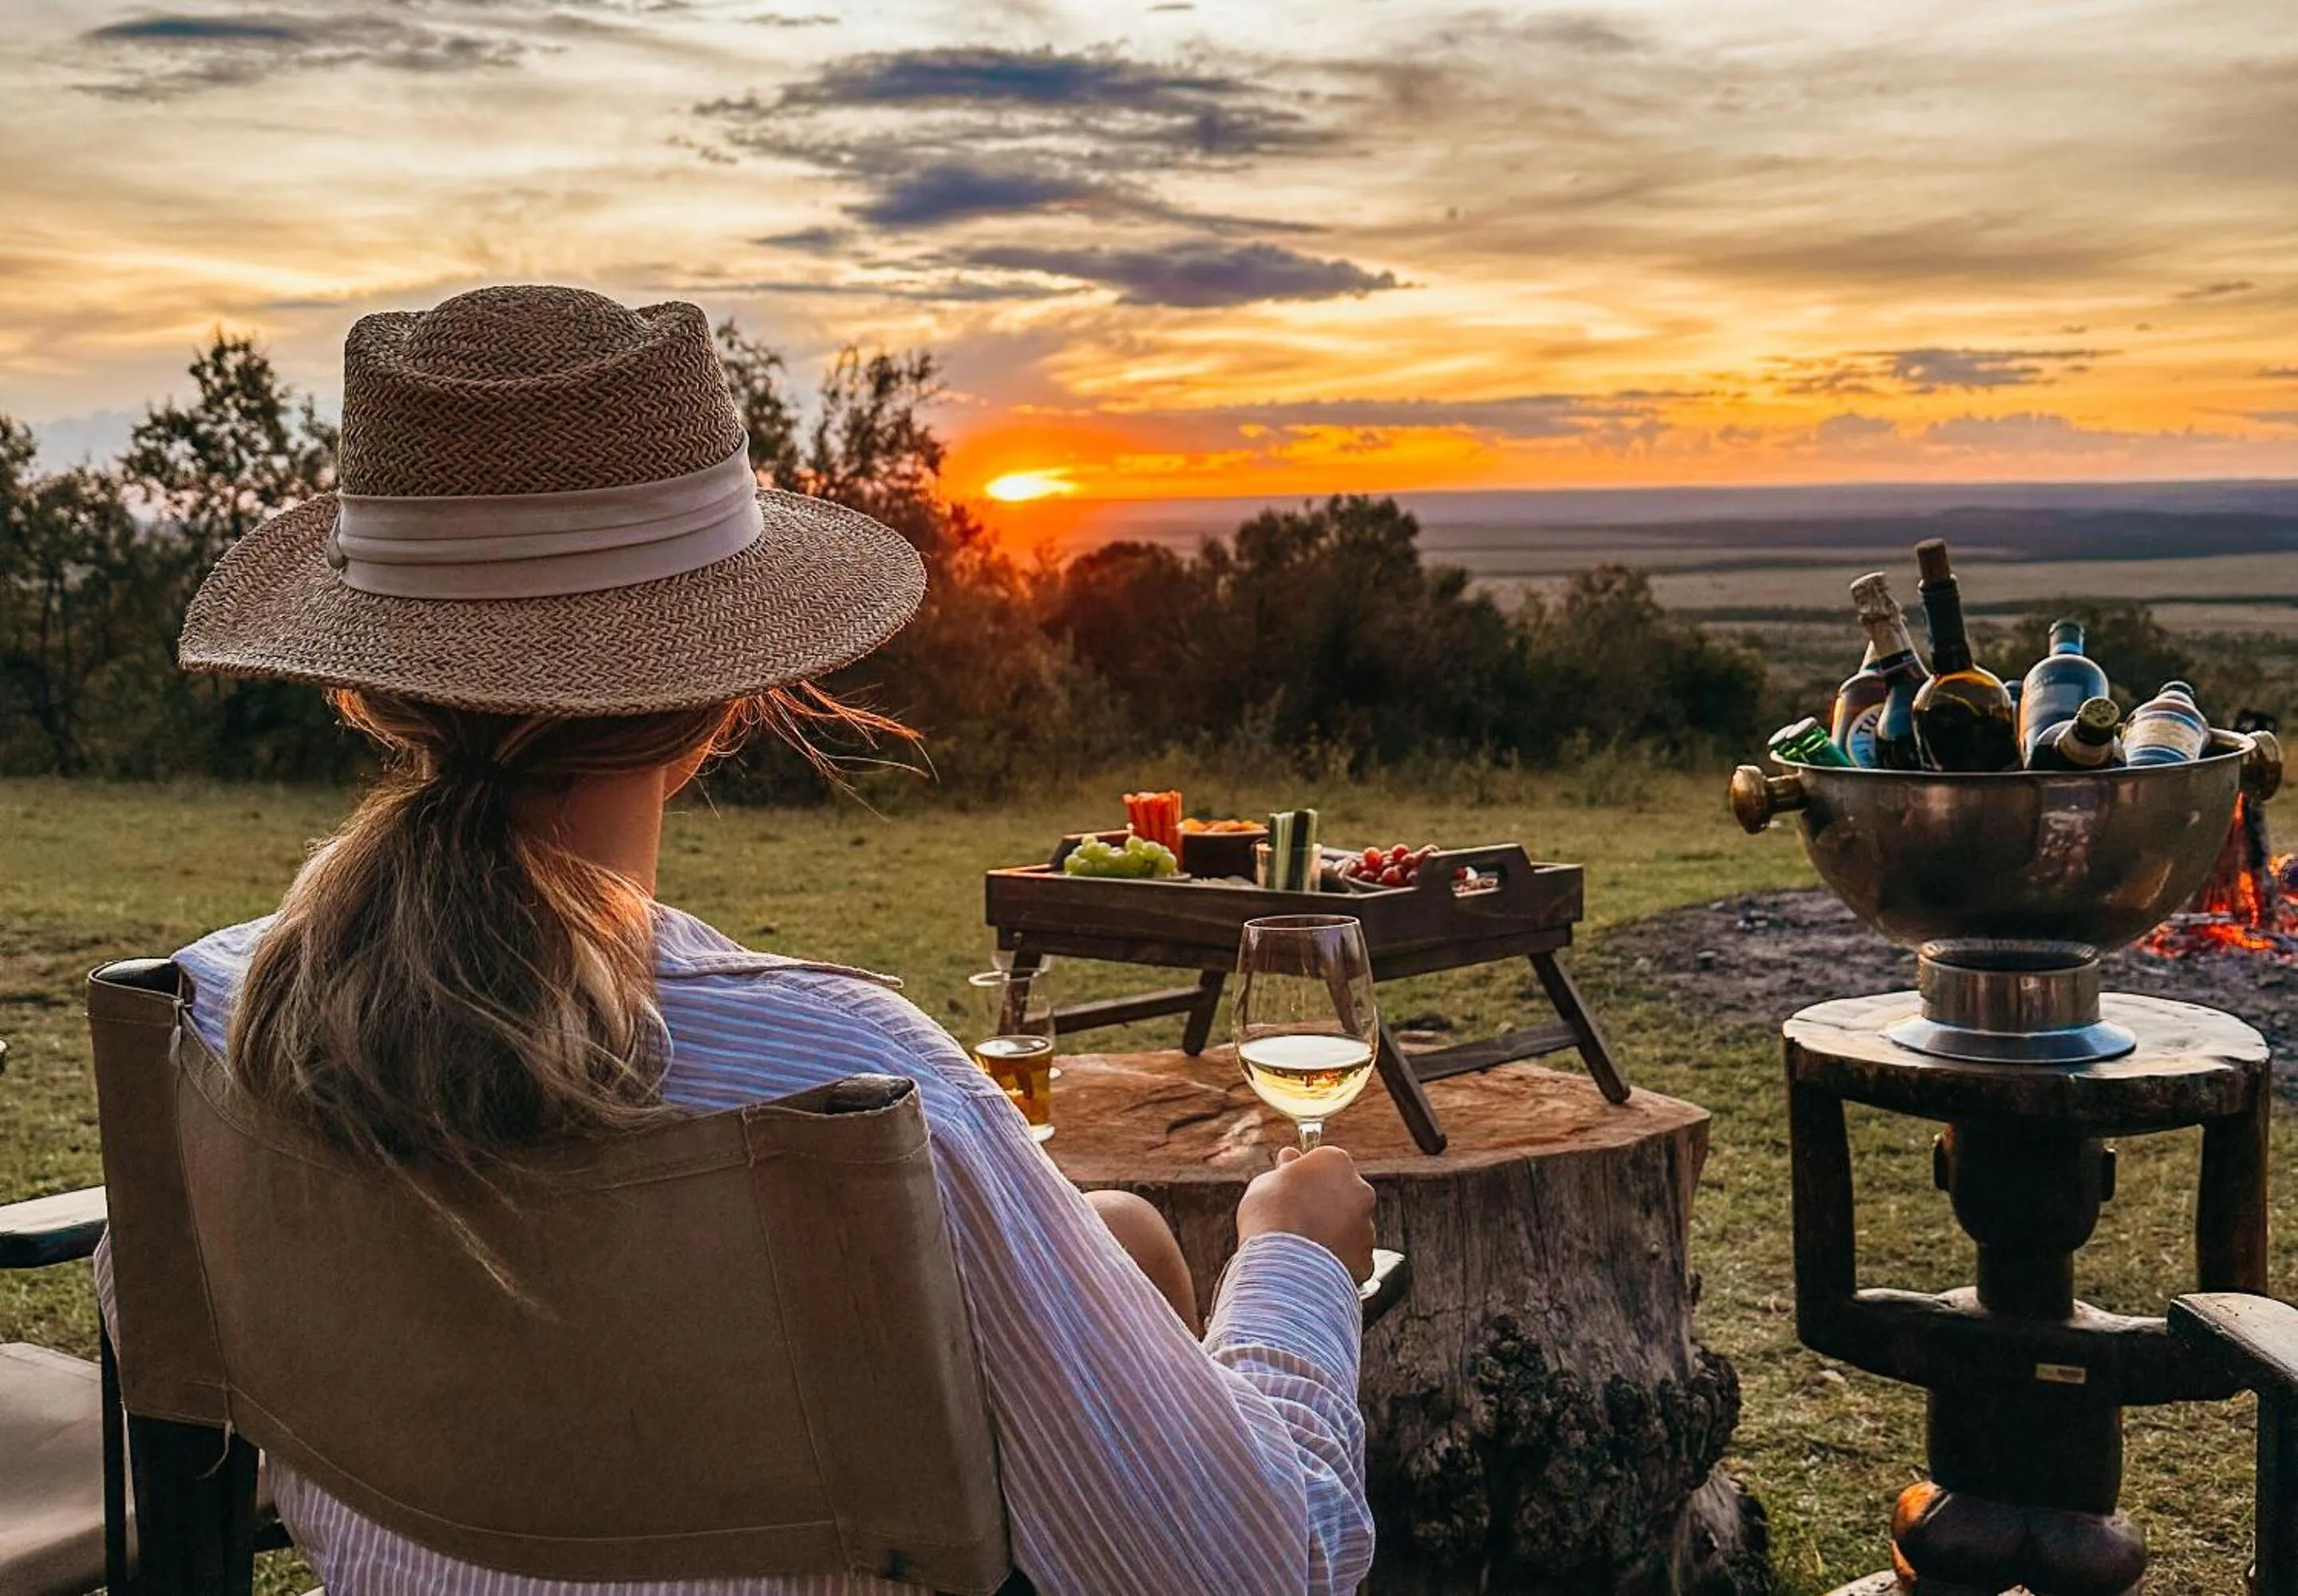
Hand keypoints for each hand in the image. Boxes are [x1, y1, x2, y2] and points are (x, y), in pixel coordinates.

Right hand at [1236, 1145, 1376, 1283]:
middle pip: (1343, 1194)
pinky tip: (1313, 1264)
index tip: (1291, 1189)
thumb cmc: (1269, 1215)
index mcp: (1337, 1162)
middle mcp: (1360, 1190)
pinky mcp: (1366, 1258)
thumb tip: (1290, 1158)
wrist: (1283, 1263)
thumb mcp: (1266, 1181)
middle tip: (1296, 1220)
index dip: (1307, 1177)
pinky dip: (1336, 1260)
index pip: (1326, 1163)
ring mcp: (1366, 1226)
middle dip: (1325, 1204)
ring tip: (1302, 1247)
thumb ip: (1285, 1169)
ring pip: (1350, 1227)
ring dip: (1333, 1232)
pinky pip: (1351, 1257)